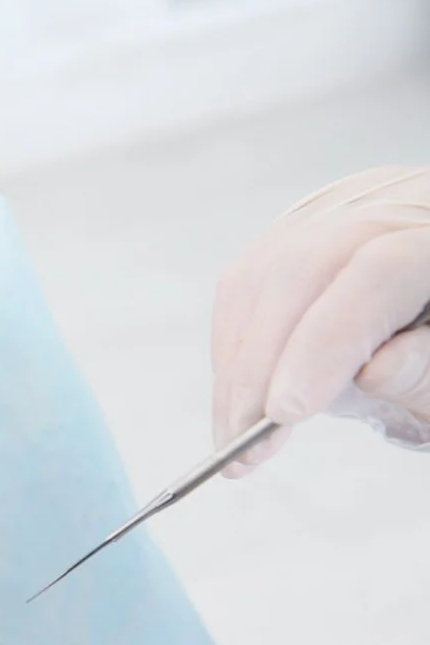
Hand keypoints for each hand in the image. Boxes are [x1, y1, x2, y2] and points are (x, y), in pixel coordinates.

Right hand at [211, 165, 429, 473]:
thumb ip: (425, 370)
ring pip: (259, 277)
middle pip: (301, 269)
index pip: (379, 271)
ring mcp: (340, 209)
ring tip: (237, 432)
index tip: (284, 412)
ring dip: (236, 365)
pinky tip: (240, 393)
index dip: (325, 342)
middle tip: (245, 438)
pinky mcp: (300, 228)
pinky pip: (244, 283)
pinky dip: (234, 346)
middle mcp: (395, 206)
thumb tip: (374, 371)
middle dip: (260, 364)